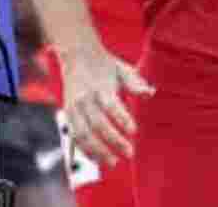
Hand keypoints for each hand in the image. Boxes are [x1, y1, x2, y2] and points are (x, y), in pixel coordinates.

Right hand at [58, 44, 154, 166]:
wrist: (77, 54)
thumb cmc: (105, 65)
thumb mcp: (122, 69)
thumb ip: (135, 83)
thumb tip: (150, 93)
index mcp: (100, 87)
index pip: (111, 106)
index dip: (122, 119)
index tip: (134, 131)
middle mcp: (85, 98)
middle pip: (98, 124)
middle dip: (114, 141)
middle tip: (130, 153)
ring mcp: (74, 107)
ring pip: (83, 134)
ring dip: (98, 151)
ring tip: (113, 162)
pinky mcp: (67, 113)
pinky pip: (74, 136)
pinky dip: (84, 149)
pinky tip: (97, 159)